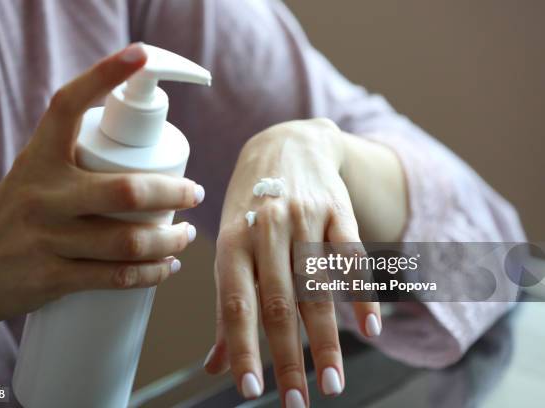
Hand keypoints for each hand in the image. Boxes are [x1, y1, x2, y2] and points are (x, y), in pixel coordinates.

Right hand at [0, 44, 203, 363]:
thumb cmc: (12, 219)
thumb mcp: (31, 178)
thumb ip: (72, 163)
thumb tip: (136, 154)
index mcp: (37, 159)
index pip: (67, 105)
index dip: (103, 75)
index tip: (138, 54)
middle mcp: (42, 195)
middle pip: (126, 191)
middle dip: (173, 193)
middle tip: (194, 193)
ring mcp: (46, 239)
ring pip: (128, 241)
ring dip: (170, 239)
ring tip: (185, 234)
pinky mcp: (50, 279)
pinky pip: (115, 277)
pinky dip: (151, 272)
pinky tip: (166, 266)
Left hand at [204, 119, 381, 405]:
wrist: (285, 143)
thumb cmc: (251, 205)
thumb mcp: (230, 246)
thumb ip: (226, 306)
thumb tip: (217, 366)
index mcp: (231, 241)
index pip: (235, 302)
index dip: (243, 346)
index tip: (251, 390)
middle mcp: (266, 228)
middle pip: (280, 302)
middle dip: (289, 357)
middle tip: (298, 402)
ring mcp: (304, 217)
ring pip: (317, 286)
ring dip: (327, 338)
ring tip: (333, 383)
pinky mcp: (336, 209)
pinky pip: (351, 256)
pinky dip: (361, 294)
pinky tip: (370, 328)